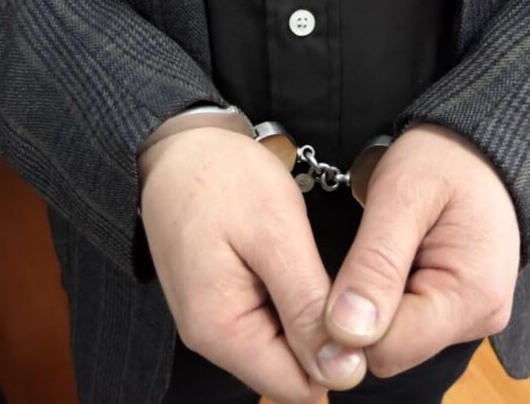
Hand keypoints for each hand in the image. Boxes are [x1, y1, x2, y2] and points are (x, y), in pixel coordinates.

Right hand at [139, 127, 365, 402]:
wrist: (177, 149)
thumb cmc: (222, 180)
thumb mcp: (276, 236)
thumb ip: (308, 309)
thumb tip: (343, 373)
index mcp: (222, 330)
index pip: (300, 387)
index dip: (341, 356)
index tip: (352, 303)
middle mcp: (212, 339)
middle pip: (291, 370)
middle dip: (325, 334)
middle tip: (326, 269)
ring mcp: (214, 323)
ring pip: (285, 348)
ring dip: (309, 315)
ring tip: (303, 258)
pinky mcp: (221, 305)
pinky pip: (270, 324)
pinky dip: (292, 301)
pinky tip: (290, 262)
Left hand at [324, 124, 519, 376]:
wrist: (478, 150)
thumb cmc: (442, 160)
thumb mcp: (401, 197)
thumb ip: (374, 264)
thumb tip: (347, 334)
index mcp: (471, 295)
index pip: (388, 348)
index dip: (344, 325)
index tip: (328, 279)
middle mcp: (479, 319)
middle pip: (391, 352)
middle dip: (357, 317)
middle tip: (349, 258)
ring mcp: (470, 319)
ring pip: (395, 343)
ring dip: (369, 309)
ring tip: (370, 256)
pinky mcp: (457, 313)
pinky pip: (406, 328)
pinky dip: (383, 305)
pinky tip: (383, 268)